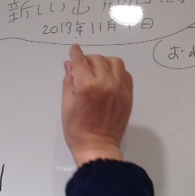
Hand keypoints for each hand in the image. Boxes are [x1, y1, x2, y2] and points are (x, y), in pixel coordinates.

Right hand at [62, 44, 132, 166]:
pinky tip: (110, 78)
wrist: (97, 146)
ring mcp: (119, 89)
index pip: (80, 61)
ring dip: (105, 62)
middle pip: (98, 59)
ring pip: (115, 62)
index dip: (75, 53)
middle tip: (83, 66)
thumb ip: (69, 81)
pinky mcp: (128, 95)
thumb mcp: (67, 104)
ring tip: (98, 70)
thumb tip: (69, 65)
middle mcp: (105, 83)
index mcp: (86, 86)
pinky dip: (117, 72)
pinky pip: (126, 74)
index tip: (74, 49)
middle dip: (88, 59)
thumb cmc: (76, 129)